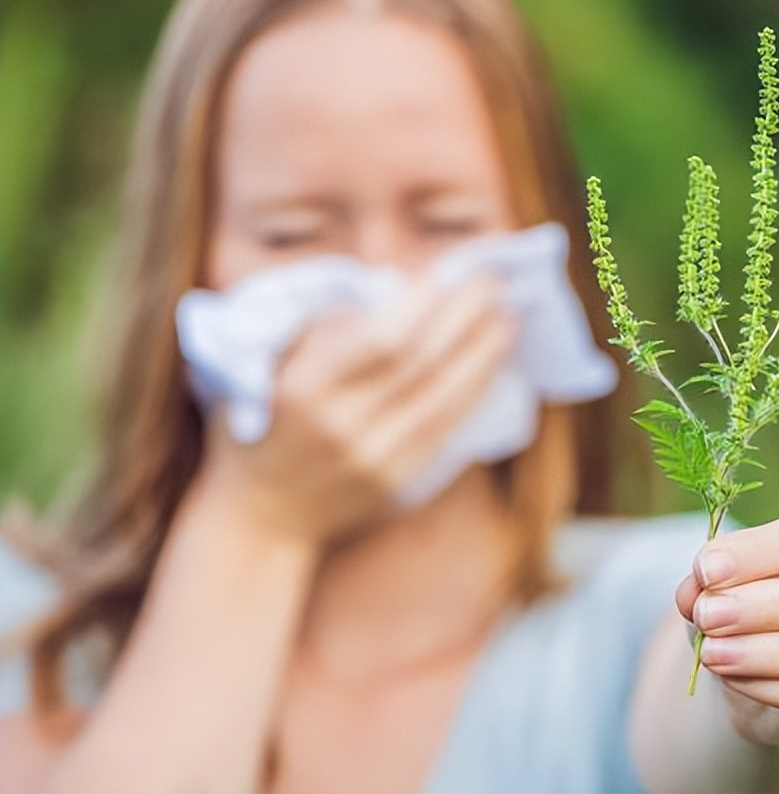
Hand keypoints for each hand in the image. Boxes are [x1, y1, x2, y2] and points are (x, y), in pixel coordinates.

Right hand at [192, 274, 516, 547]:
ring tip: (509, 318)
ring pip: (444, 397)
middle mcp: (343, 424)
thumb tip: (382, 291)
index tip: (441, 277)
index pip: (379, 343)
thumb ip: (316, 329)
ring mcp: (375, 456)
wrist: (259, 516)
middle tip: (493, 282)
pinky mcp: (397, 477)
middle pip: (421, 364)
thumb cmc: (255, 425)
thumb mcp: (259, 368)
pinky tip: (492, 364)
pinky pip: (446, 427)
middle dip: (464, 318)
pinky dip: (473, 391)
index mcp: (304, 388)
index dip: (418, 309)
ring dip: (482, 354)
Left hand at [675, 507, 778, 750]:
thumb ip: (715, 577)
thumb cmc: (759, 598)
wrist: (770, 666)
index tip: (707, 569)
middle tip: (710, 614)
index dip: (763, 553)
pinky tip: (734, 679)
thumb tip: (696, 591)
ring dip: (772, 654)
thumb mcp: (733, 576)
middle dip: (771, 606)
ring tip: (712, 653)